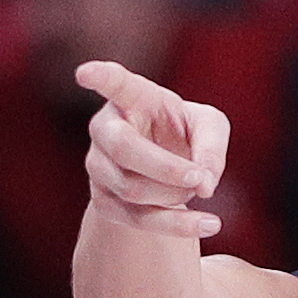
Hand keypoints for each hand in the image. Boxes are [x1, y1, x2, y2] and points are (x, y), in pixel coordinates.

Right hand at [75, 59, 227, 238]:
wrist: (163, 173)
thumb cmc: (184, 135)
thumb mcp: (209, 127)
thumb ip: (212, 145)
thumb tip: (204, 183)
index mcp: (132, 98)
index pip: (115, 84)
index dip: (100, 77)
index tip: (84, 73)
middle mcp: (105, 129)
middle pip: (123, 148)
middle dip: (165, 168)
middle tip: (200, 179)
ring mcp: (98, 167)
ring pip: (132, 189)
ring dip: (175, 194)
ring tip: (198, 187)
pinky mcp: (103, 202)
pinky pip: (139, 219)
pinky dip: (179, 224)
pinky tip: (210, 225)